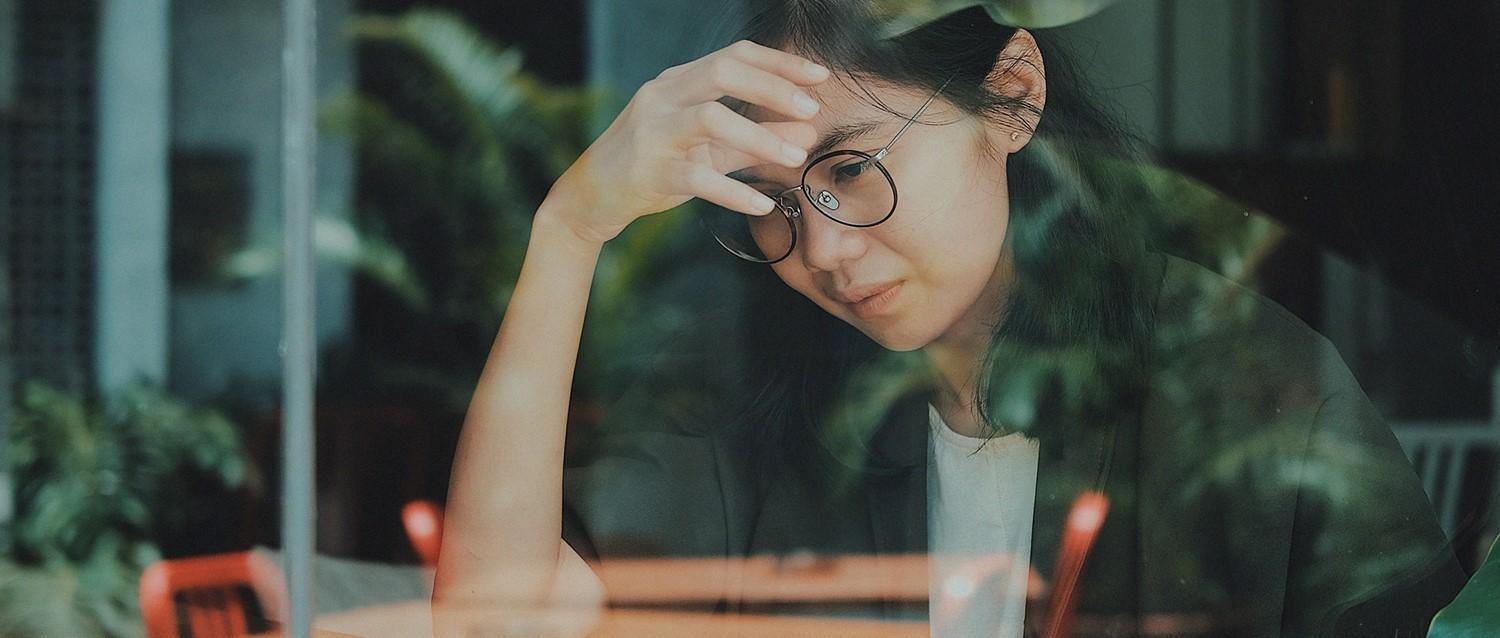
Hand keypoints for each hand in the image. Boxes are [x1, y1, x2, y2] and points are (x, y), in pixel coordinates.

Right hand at [544, 40, 828, 244]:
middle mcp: (664, 96)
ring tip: (796, 158)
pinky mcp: (651, 172)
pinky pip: (698, 178)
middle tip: (812, 110)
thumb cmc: (655, 164)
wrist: (593, 196)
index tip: (819, 76)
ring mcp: (655, 132)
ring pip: (711, 119)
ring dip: (760, 136)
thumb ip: (755, 139)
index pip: (734, 56)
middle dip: (773, 88)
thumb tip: (807, 133)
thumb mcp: (707, 148)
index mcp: (679, 82)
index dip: (780, 63)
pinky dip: (735, 191)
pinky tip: (763, 204)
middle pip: (723, 73)